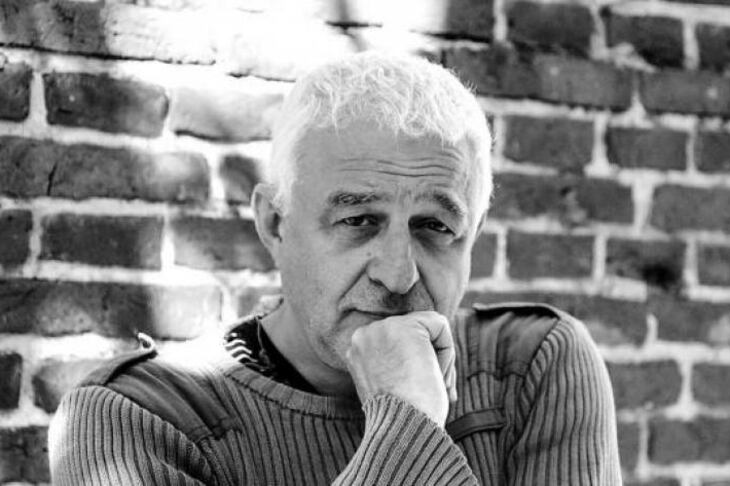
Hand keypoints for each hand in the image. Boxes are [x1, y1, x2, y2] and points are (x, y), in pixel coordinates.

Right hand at [345, 311, 456, 426]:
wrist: (402, 430)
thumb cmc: (402, 418)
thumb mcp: (389, 385)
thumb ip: (396, 363)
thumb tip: (423, 357)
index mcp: (356, 350)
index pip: (397, 343)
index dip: (417, 365)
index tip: (425, 391)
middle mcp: (363, 334)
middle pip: (413, 333)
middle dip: (433, 360)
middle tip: (442, 390)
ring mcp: (382, 328)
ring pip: (428, 329)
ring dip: (440, 358)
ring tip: (437, 385)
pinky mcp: (406, 326)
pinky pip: (440, 325)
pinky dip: (448, 351)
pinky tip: (435, 373)